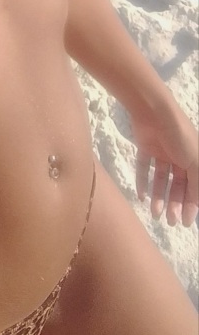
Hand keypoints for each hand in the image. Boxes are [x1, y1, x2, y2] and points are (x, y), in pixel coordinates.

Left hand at [130, 95, 197, 226]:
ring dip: (158, 196)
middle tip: (168, 221)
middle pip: (177, 185)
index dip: (190, 205)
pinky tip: (141, 197)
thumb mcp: (196, 161)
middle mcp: (179, 155)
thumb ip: (197, 183)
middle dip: (174, 203)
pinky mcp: (145, 146)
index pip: (193, 187)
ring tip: (154, 213)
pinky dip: (142, 182)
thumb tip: (197, 206)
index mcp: (194, 158)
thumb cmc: (179, 136)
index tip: (184, 223)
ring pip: (160, 179)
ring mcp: (161, 151)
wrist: (153, 111)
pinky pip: (144, 167)